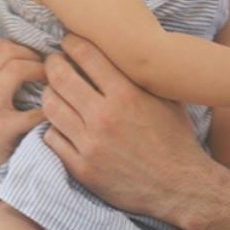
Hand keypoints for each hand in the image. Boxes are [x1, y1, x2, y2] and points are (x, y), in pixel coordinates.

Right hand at [0, 39, 48, 188]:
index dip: (23, 48)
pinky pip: (33, 107)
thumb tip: (30, 54)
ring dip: (41, 74)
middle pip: (7, 51)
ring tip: (51, 87)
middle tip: (50, 73)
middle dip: (34, 58)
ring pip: (16, 68)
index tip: (38, 62)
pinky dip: (49, 107)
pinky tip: (54, 113)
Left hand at [34, 34, 214, 221]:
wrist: (180, 188)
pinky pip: (51, 137)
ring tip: (55, 92)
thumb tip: (132, 49)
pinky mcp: (82, 168)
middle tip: (54, 63)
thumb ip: (144, 76)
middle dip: (52, 63)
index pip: (86, 55)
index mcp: (126, 95)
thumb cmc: (176, 141)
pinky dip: (53, 127)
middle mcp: (104, 117)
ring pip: (49, 106)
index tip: (68, 42)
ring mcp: (90, 144)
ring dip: (49, 94)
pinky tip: (61, 123)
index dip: (71, 42)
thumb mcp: (167, 100)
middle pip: (59, 76)